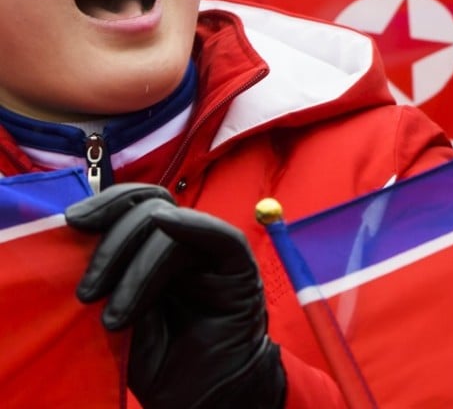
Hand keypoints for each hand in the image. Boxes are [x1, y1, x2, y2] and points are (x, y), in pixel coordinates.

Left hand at [65, 183, 285, 408]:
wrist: (202, 399)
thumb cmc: (161, 363)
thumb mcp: (120, 315)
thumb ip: (111, 275)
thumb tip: (82, 236)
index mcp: (154, 250)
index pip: (133, 206)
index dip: (103, 205)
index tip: (71, 222)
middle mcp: (184, 245)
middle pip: (149, 207)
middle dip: (113, 241)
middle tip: (88, 292)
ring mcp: (212, 255)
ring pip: (174, 226)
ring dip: (137, 265)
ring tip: (116, 317)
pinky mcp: (238, 269)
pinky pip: (220, 237)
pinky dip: (193, 226)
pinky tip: (167, 224)